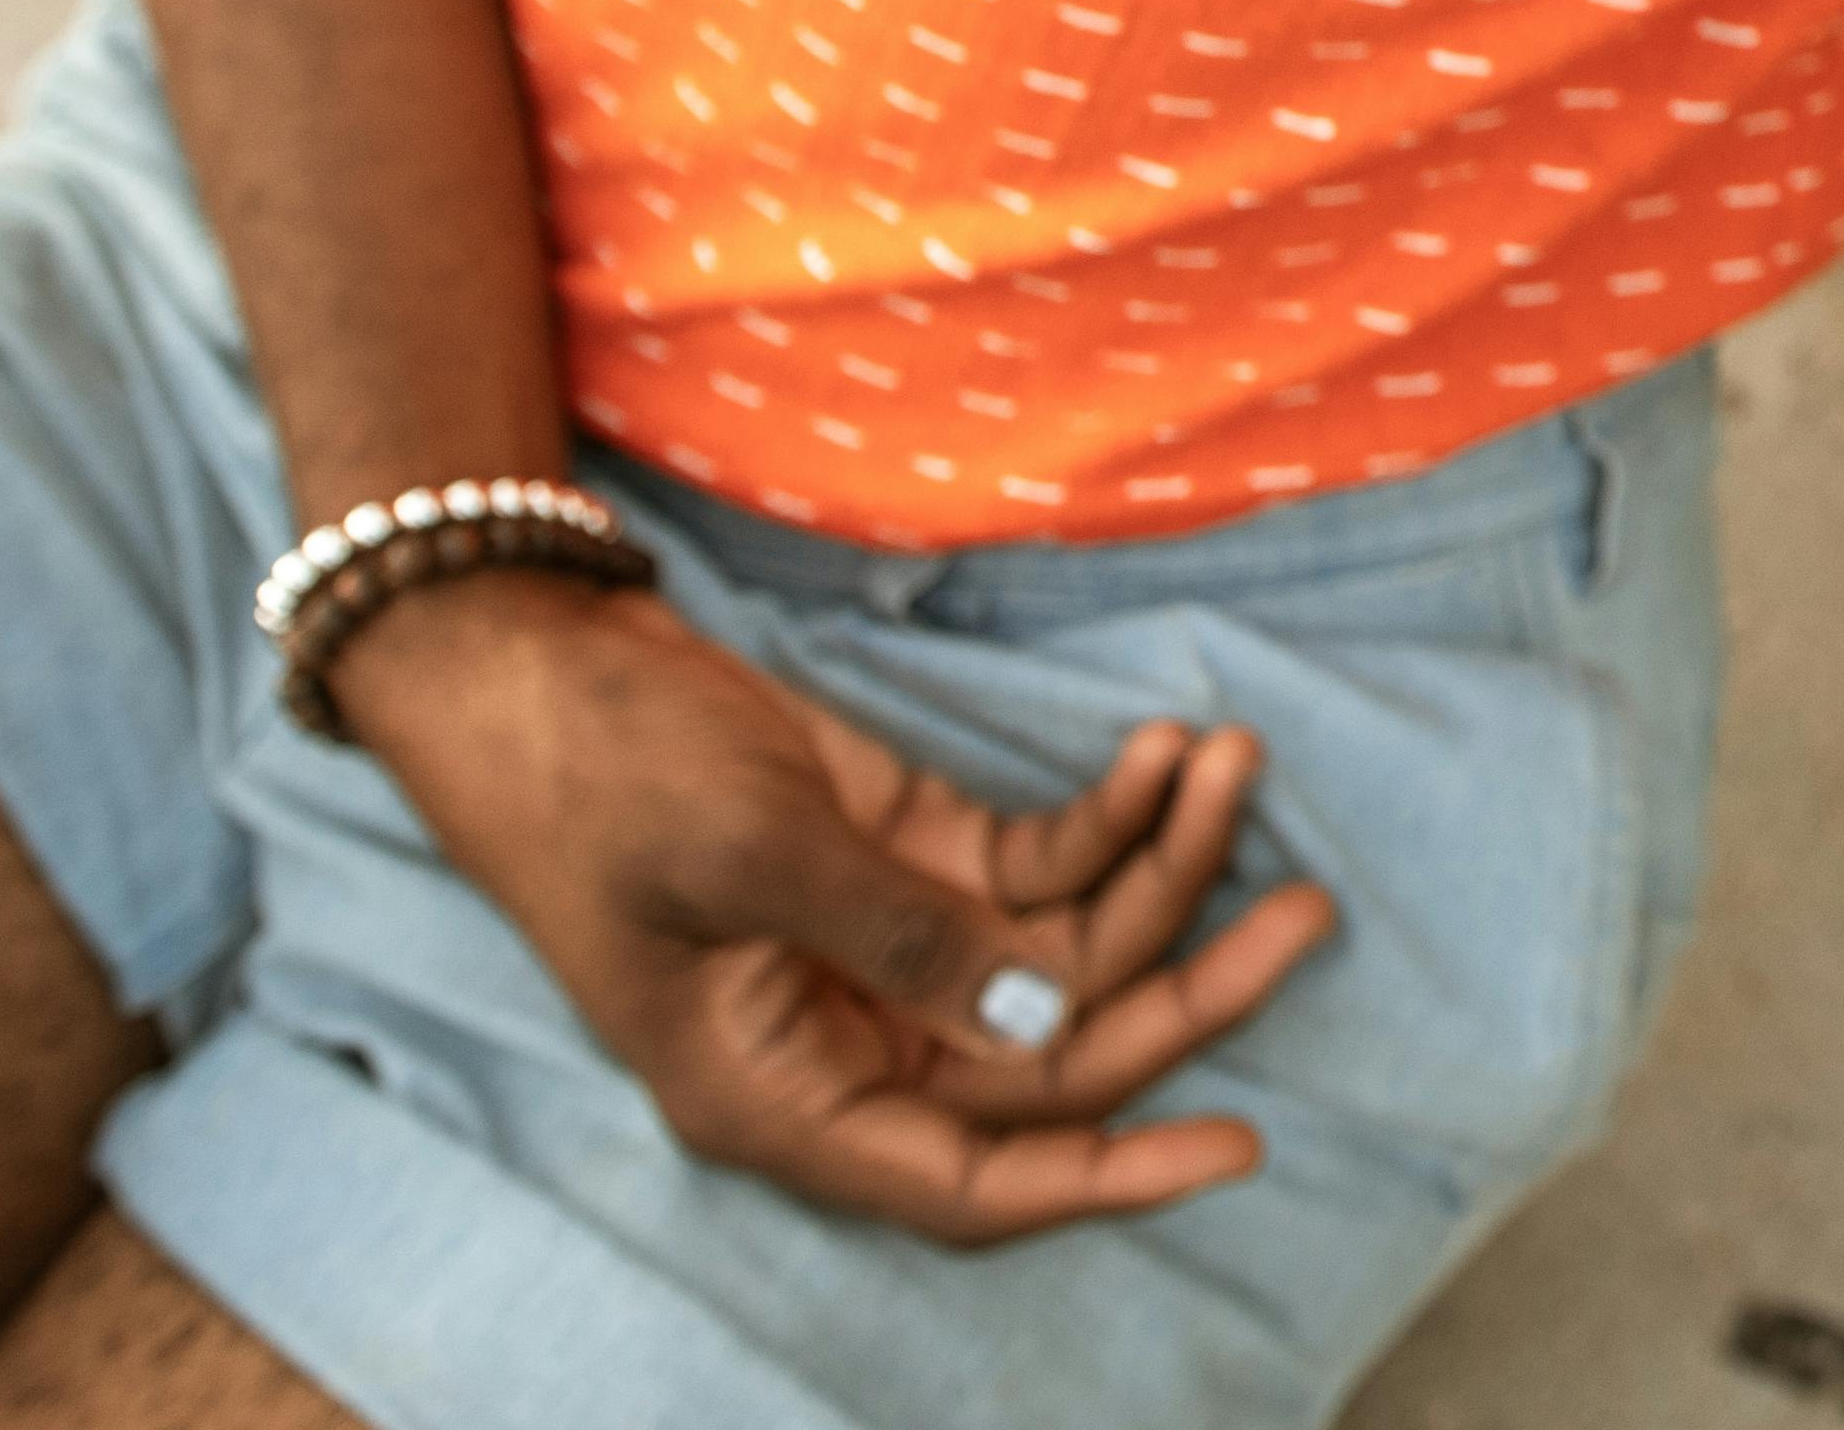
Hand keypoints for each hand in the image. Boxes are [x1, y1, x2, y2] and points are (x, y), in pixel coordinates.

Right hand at [326, 566, 1339, 1238]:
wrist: (538, 662)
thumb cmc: (602, 774)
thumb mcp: (747, 852)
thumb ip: (898, 938)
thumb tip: (1036, 1017)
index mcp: (780, 1093)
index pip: (968, 1181)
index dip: (1103, 1176)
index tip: (1238, 1148)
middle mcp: (849, 1039)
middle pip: (1052, 1056)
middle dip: (1184, 985)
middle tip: (1304, 909)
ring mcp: (887, 946)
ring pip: (1066, 952)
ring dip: (1163, 864)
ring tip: (1231, 760)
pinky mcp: (910, 858)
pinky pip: (1044, 868)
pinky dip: (1113, 814)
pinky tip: (1167, 749)